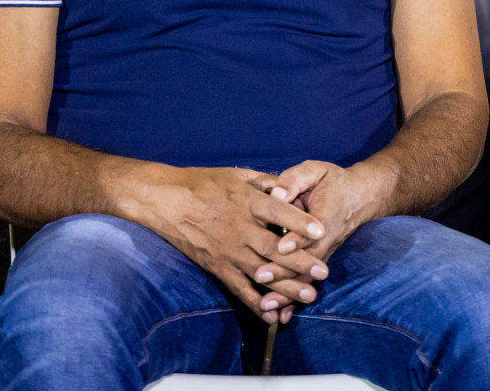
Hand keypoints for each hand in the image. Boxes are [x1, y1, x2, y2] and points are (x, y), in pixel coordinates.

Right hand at [135, 167, 329, 323]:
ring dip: (285, 286)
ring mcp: (228, 251)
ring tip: (308, 296)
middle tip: (323, 273)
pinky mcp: (217, 267)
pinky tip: (272, 316)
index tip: (321, 230)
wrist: (166, 201)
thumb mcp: (237, 174)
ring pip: (261, 272)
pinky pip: (238, 289)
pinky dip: (255, 303)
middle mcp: (240, 229)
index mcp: (248, 202)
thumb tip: (289, 186)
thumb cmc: (204, 184)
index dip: (300, 222)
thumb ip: (265, 182)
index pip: (278, 213)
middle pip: (274, 249)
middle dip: (300, 262)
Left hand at [249, 159, 389, 318]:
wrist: (361, 197)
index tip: (280, 247)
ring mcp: (322, 255)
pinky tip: (279, 317)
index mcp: (324, 214)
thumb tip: (275, 192)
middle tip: (260, 276)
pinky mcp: (317, 263)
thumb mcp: (316, 170)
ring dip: (286, 293)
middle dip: (283, 270)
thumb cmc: (333, 182)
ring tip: (264, 305)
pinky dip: (293, 302)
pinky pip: (305, 284)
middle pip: (305, 260)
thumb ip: (295, 179)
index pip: (310, 230)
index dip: (296, 239)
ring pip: (305, 278)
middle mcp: (324, 240)